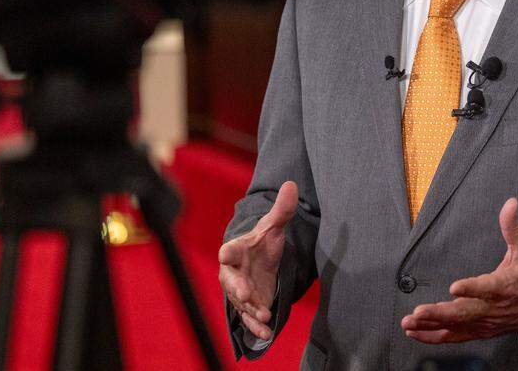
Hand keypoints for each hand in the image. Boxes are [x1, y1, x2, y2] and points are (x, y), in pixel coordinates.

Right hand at [218, 180, 297, 339]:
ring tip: (264, 315)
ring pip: (241, 303)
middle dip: (236, 288)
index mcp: (237, 250)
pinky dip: (256, 326)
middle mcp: (234, 273)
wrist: (261, 262)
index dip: (228, 252)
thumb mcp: (274, 227)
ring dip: (250, 310)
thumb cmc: (263, 244)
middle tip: (244, 294)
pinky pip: (249, 318)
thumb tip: (292, 184)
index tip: (225, 253)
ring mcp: (240, 291)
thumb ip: (282, 210)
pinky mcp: (249, 306)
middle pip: (231, 281)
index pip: (229, 250)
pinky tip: (267, 334)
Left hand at [401, 197, 517, 342]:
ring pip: (457, 327)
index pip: (487, 288)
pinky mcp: (481, 331)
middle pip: (465, 313)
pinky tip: (416, 333)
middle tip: (419, 311)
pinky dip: (434, 337)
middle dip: (440, 313)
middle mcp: (493, 308)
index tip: (454, 286)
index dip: (471, 288)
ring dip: (432, 326)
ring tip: (410, 322)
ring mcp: (486, 322)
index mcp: (504, 285)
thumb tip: (510, 203)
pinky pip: (455, 336)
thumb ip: (512, 226)